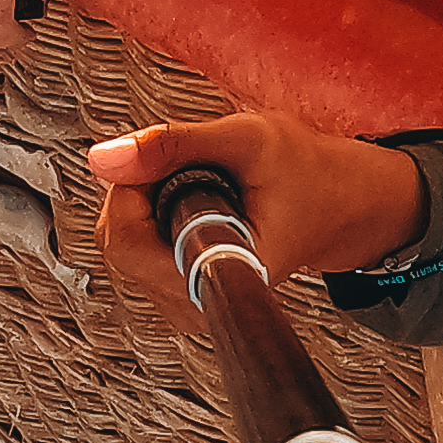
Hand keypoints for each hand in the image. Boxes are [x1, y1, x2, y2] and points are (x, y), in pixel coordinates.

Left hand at [86, 111, 428, 327]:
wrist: (338, 205)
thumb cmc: (307, 174)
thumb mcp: (247, 140)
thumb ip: (174, 145)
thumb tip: (103, 158)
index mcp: (221, 271)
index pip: (124, 240)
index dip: (133, 188)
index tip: (172, 160)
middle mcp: (199, 301)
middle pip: (116, 238)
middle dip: (139, 188)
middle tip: (190, 163)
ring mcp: (187, 302)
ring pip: (122, 241)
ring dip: (146, 199)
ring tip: (201, 182)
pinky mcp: (180, 294)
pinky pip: (136, 247)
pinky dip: (152, 213)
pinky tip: (193, 200)